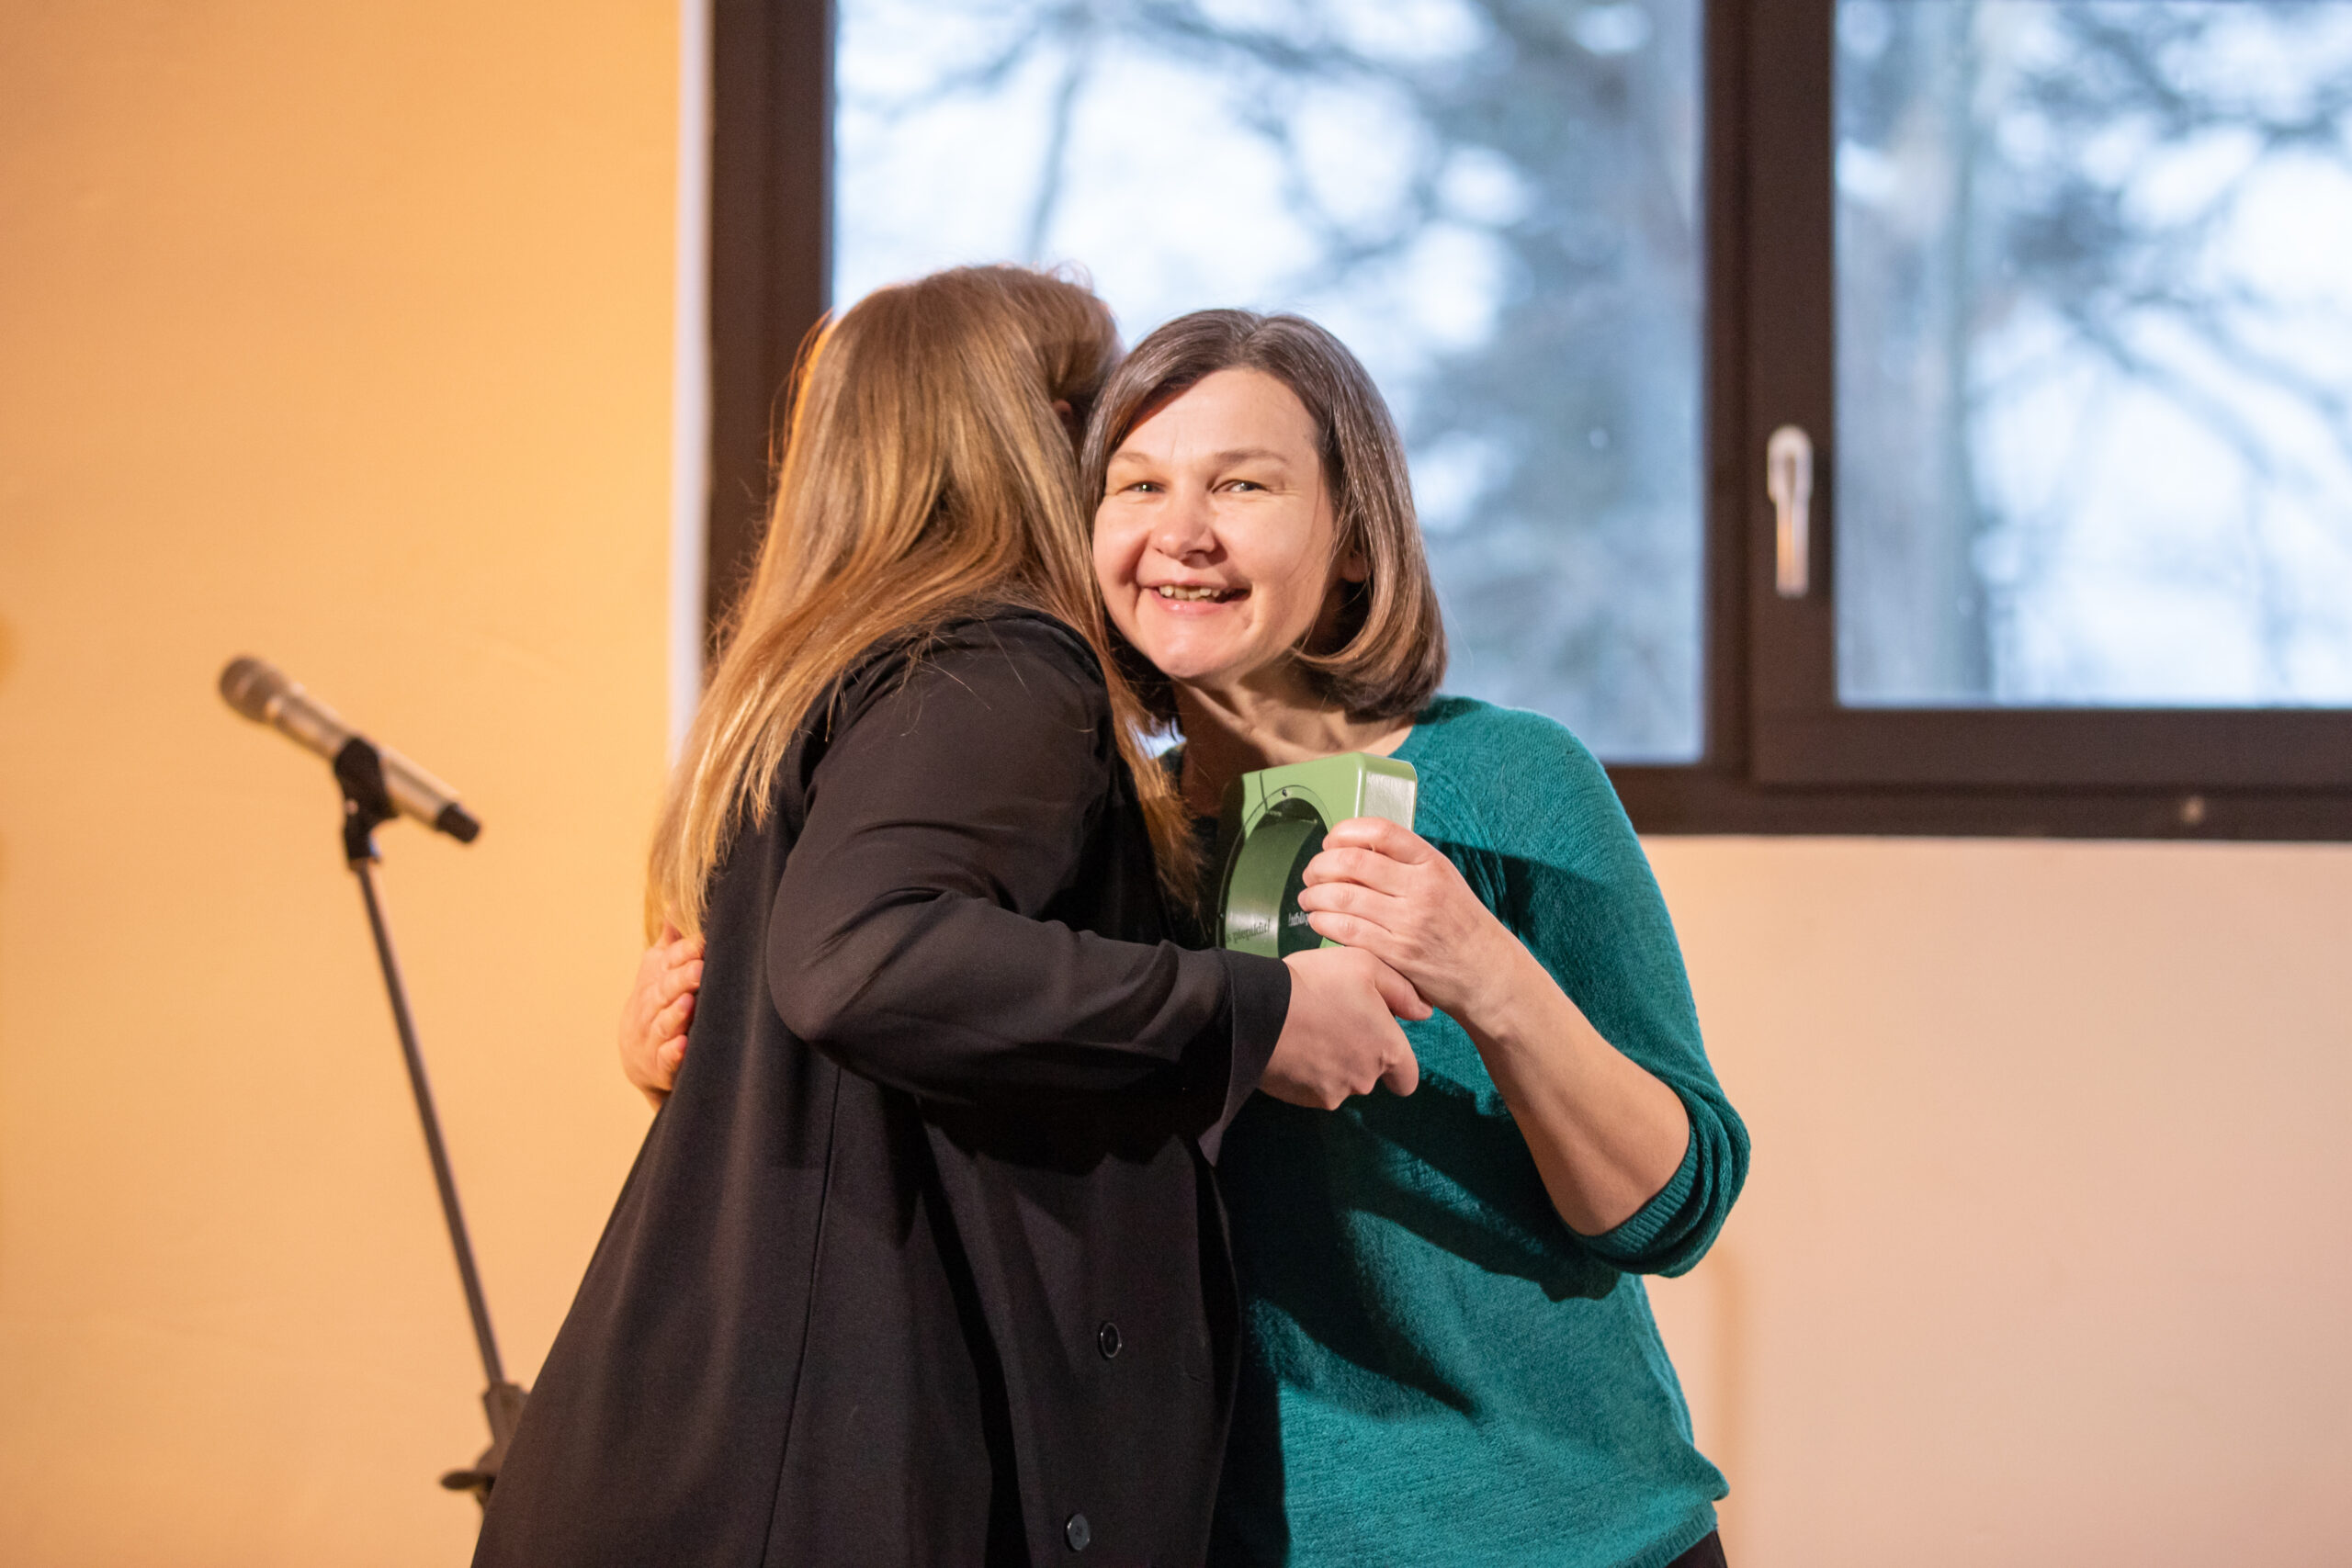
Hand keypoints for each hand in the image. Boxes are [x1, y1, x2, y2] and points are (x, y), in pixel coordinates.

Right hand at [620, 923, 703, 1107]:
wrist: (636, 1053)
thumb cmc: (657, 1002)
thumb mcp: (658, 970)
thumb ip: (672, 941)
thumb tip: (678, 901)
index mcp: (653, 978)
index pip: (668, 962)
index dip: (684, 953)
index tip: (702, 943)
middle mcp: (649, 1005)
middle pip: (663, 991)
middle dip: (680, 980)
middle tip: (699, 970)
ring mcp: (652, 1036)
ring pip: (661, 1023)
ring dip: (674, 1014)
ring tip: (688, 1004)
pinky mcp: (658, 1064)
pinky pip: (664, 1059)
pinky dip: (672, 1053)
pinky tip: (682, 1045)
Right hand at [1260, 945, 1429, 1109]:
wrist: (1257, 1009)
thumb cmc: (1316, 982)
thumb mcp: (1365, 965)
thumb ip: (1401, 989)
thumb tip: (1423, 1013)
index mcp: (1387, 1051)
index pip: (1407, 1079)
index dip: (1397, 1065)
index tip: (1378, 1046)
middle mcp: (1365, 1080)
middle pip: (1370, 1076)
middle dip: (1358, 1056)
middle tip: (1335, 1023)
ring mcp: (1332, 1094)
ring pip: (1340, 1083)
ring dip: (1331, 1064)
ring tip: (1309, 1031)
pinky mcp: (1300, 1100)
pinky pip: (1311, 1088)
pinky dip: (1306, 1073)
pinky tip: (1292, 1046)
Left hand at [1295, 817, 1516, 1019]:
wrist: (1487, 972)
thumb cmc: (1460, 924)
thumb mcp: (1444, 880)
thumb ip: (1406, 864)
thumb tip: (1354, 848)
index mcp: (1432, 863)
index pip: (1381, 831)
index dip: (1345, 832)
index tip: (1330, 842)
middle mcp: (1421, 889)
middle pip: (1353, 862)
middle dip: (1320, 865)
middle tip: (1311, 874)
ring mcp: (1409, 922)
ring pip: (1344, 896)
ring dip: (1315, 895)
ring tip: (1308, 898)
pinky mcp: (1397, 954)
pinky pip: (1347, 931)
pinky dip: (1324, 922)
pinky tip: (1318, 920)